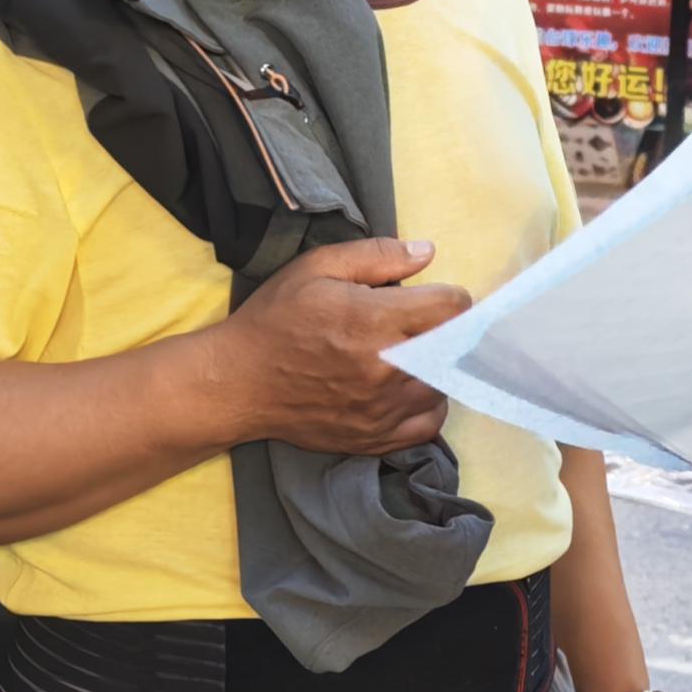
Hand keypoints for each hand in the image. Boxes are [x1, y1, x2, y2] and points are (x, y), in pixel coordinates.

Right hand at [213, 236, 467, 453]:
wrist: (237, 382)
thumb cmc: (276, 319)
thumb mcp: (316, 268)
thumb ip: (377, 256)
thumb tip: (428, 252)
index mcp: (374, 321)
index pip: (451, 308)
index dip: (447, 295)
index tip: (430, 296)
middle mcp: (386, 369)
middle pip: (453, 348)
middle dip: (444, 330)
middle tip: (420, 325)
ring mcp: (383, 409)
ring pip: (444, 385)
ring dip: (435, 367)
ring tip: (409, 355)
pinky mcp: (375, 438)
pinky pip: (430, 423)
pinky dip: (428, 404)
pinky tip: (407, 387)